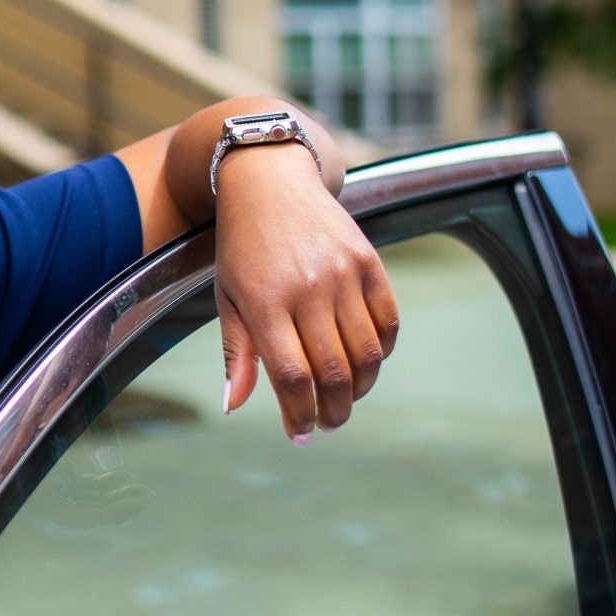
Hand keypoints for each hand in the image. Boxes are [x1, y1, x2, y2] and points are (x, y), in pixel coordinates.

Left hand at [211, 143, 398, 439]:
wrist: (269, 181)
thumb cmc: (242, 246)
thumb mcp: (227, 296)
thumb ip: (237, 352)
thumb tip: (234, 406)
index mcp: (265, 303)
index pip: (292, 378)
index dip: (300, 415)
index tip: (300, 434)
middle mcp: (307, 289)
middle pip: (334, 373)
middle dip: (334, 410)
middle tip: (328, 423)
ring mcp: (343, 274)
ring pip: (366, 353)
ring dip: (361, 387)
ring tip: (347, 398)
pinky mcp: (369, 261)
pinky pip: (388, 321)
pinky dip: (381, 351)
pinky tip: (365, 362)